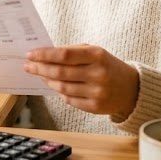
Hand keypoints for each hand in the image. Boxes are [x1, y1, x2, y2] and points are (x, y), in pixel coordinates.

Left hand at [24, 45, 139, 116]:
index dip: (44, 55)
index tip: (30, 55)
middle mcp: (98, 74)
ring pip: (62, 88)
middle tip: (28, 66)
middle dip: (40, 69)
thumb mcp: (94, 51)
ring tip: (41, 75)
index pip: (64, 55)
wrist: (131, 88)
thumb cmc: (107, 65)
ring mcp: (97, 93)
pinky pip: (69, 100)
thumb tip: (44, 55)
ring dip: (48, 81)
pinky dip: (60, 93)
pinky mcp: (96, 107)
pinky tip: (55, 86)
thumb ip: (71, 51)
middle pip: (60, 73)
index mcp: (97, 55)